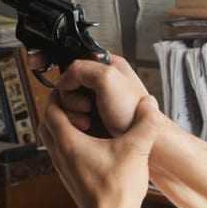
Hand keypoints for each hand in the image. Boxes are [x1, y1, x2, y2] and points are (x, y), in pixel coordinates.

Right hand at [35, 54, 150, 135]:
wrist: (145, 142)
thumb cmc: (133, 113)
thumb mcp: (107, 79)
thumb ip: (81, 70)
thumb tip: (62, 81)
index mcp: (107, 65)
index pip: (74, 65)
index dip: (70, 79)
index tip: (76, 90)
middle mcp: (101, 81)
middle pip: (68, 86)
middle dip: (72, 99)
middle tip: (87, 107)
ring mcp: (97, 100)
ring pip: (67, 103)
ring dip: (73, 114)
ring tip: (88, 120)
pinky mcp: (93, 117)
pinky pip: (72, 116)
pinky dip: (75, 122)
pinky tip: (87, 127)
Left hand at [37, 93, 160, 207]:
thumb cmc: (118, 190)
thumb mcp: (136, 150)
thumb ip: (145, 123)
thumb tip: (150, 102)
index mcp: (68, 143)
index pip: (50, 109)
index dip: (60, 95)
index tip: (75, 89)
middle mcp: (59, 154)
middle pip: (46, 122)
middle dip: (59, 108)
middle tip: (79, 103)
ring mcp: (62, 168)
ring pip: (51, 138)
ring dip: (63, 125)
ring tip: (86, 121)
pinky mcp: (69, 178)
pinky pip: (60, 152)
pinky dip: (69, 141)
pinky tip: (93, 143)